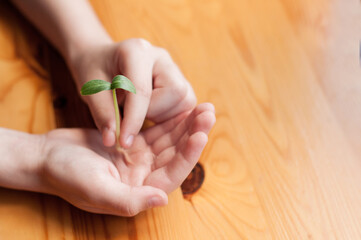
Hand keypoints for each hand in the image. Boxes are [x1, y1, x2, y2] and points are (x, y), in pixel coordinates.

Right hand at [41, 103, 214, 215]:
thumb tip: (163, 199)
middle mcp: (143, 176)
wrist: (46, 157)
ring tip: (203, 106)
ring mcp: (139, 159)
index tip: (201, 133)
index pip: (172, 174)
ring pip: (169, 141)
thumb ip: (129, 199)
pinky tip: (182, 108)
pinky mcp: (132, 143)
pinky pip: (156, 131)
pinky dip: (169, 120)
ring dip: (185, 124)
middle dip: (193, 133)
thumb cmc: (66, 175)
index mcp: (139, 191)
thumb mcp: (96, 189)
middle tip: (209, 112)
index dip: (188, 154)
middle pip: (176, 154)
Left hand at [69, 38, 196, 148]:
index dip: (134, 120)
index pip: (142, 90)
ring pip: (185, 101)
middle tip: (130, 114)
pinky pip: (185, 107)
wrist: (103, 60)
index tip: (124, 143)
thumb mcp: (91, 90)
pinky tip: (150, 113)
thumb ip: (103, 113)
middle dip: (154, 112)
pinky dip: (168, 117)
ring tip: (140, 112)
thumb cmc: (95, 72)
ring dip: (162, 116)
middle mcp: (161, 58)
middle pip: (175, 92)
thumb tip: (112, 140)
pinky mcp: (181, 83)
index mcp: (136, 52)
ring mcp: (174, 69)